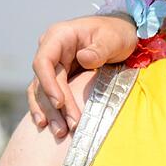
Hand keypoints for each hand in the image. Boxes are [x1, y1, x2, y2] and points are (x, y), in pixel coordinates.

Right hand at [27, 14, 137, 137]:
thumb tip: (83, 59)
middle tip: (69, 126)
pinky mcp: (58, 75)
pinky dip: (48, 109)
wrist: (122, 33)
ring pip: (42, 91)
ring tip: (60, 132)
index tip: (60, 103)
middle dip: (55, 105)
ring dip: (50, 112)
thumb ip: (99, 49)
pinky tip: (47, 124)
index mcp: (59, 36)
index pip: (44, 62)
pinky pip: (47, 94)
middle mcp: (50, 50)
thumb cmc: (117, 32)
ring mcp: (53, 64)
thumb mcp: (113, 39)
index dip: (48, 83)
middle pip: (44, 81)